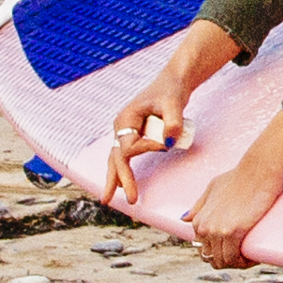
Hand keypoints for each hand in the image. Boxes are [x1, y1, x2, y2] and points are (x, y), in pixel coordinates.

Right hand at [95, 26, 231, 209]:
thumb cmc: (171, 90)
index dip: (147, 148)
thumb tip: (169, 144)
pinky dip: (123, 172)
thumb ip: (173, 122)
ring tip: (108, 200)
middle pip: (116, 158)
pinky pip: (126, 158)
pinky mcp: (135, 136)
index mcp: (126, 119)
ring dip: (116, 180)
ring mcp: (126, 133)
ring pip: (116, 160)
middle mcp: (122, 127)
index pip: (130, 146)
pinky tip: (123, 186)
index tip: (166, 144)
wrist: (173, 82)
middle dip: (120, 179)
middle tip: (130, 200)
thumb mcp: (174, 103)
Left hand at [184, 110, 282, 264]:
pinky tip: (253, 259)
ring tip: (250, 258)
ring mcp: (218, 231)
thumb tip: (184, 218)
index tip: (235, 249)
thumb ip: (199, 205)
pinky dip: (245, 263)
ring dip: (237, 264)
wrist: (257, 170)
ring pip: (224, 262)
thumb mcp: (212, 188)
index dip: (220, 253)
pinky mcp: (234, 232)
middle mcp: (205, 228)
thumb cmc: (238, 176)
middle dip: (228, 261)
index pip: (204, 250)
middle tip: (244, 256)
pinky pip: (236, 258)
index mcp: (199, 220)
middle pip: (213, 259)